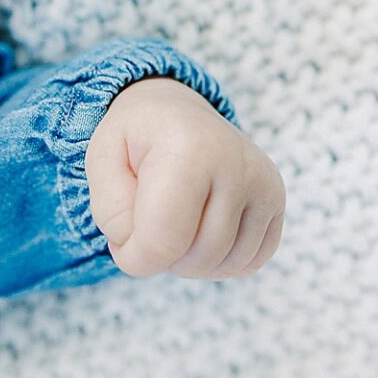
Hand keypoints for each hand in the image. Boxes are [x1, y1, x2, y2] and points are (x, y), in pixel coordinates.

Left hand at [85, 77, 286, 278]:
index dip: (134, 257)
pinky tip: (203, 232)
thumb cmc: (136, 140)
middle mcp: (238, 165)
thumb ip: (112, 213)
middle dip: (164, 258)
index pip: (163, 243)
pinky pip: (252, 260)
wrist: (176, 113)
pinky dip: (222, 260)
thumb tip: (153, 252)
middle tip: (149, 225)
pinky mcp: (276, 199)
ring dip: (193, 262)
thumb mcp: (101, 162)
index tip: (123, 237)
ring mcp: (264, 183)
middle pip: (198, 258)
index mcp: (190, 150)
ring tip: (176, 227)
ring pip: (227, 265)